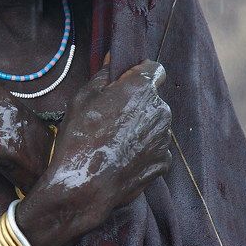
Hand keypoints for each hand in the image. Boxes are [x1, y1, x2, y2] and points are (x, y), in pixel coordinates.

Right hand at [16, 60, 171, 245]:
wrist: (85, 185)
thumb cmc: (80, 137)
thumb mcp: (82, 98)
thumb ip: (104, 75)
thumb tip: (113, 60)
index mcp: (143, 88)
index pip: (154, 69)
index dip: (138, 74)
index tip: (123, 85)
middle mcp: (161, 110)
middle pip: (153, 99)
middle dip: (138, 104)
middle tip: (111, 118)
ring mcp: (165, 138)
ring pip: (155, 125)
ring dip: (141, 128)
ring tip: (114, 142)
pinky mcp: (164, 162)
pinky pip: (155, 149)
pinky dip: (143, 152)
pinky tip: (121, 158)